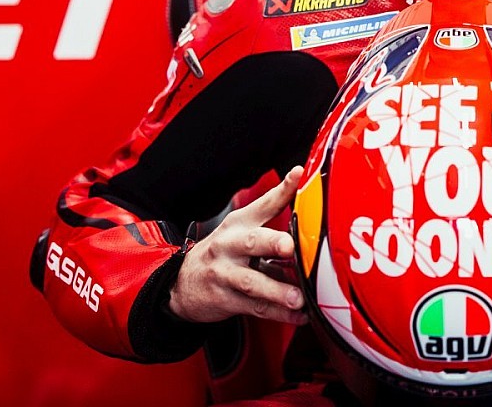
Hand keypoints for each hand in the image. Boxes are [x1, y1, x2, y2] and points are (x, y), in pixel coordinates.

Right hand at [168, 166, 308, 324]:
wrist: (181, 283)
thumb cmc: (223, 252)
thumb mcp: (242, 228)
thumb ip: (273, 214)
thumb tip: (310, 203)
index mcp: (240, 223)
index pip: (264, 203)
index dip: (283, 189)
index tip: (299, 176)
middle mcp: (230, 246)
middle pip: (253, 242)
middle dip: (273, 243)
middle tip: (290, 247)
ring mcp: (225, 274)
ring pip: (253, 282)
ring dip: (277, 291)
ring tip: (298, 298)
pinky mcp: (226, 300)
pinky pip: (256, 308)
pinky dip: (279, 314)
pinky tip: (298, 315)